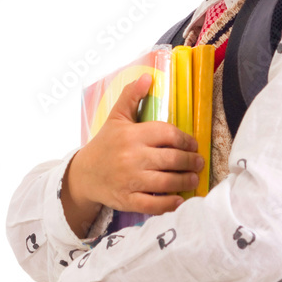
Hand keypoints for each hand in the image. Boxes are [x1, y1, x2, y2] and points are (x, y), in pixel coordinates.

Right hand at [67, 73, 203, 216]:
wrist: (84, 175)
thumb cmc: (105, 144)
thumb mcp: (116, 117)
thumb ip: (131, 96)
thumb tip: (147, 77)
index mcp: (132, 135)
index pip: (168, 135)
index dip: (186, 140)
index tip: (193, 145)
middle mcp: (132, 157)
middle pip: (172, 160)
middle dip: (191, 162)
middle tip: (198, 163)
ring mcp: (130, 180)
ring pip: (167, 182)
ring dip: (185, 181)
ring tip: (193, 179)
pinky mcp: (127, 200)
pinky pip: (153, 205)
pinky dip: (169, 204)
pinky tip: (179, 199)